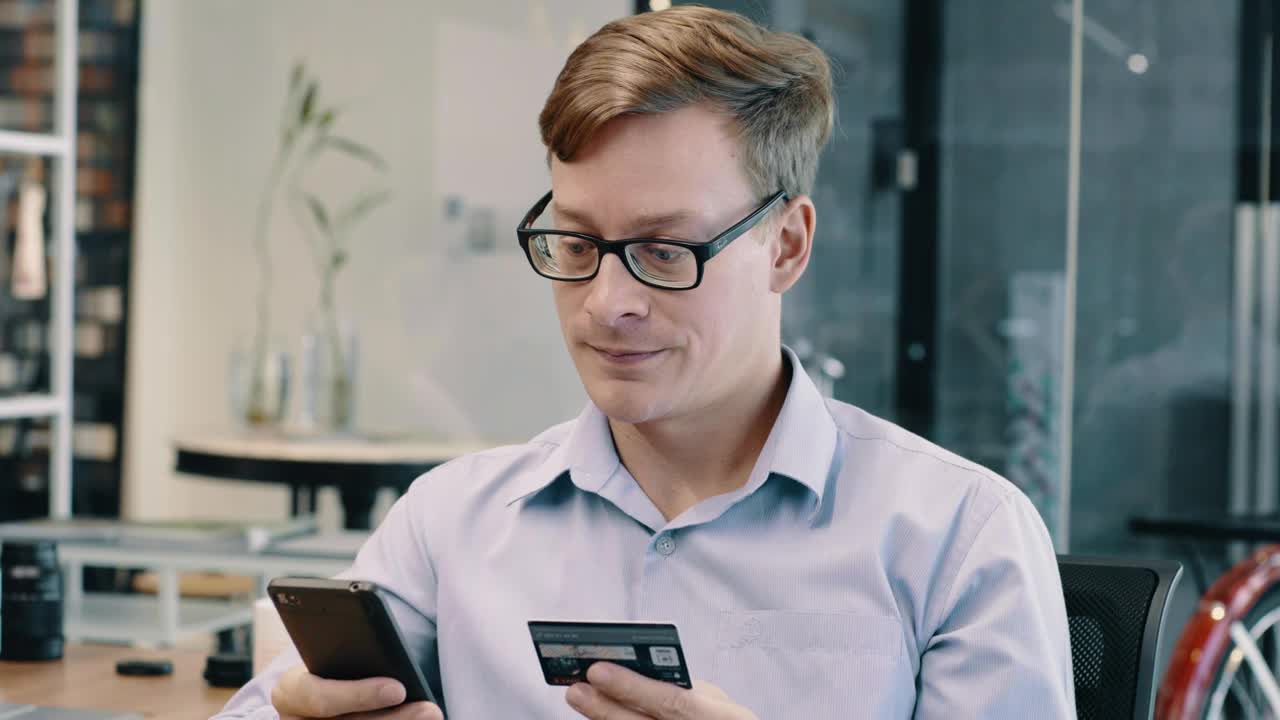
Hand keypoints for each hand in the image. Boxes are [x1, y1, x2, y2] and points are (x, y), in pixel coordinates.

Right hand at [272, 665, 442, 718]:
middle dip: (394, 719)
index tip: (398, 688)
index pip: (319, 698)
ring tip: (431, 715)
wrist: (321, 686)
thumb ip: (352, 656)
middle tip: (429, 708)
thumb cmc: (330, 666)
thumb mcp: (330, 657)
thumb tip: (393, 670)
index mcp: (290, 693)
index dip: (359, 695)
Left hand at [565, 662, 756, 719]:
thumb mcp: (716, 700)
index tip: (598, 669)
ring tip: (581, 697)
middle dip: (605, 706)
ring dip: (603, 718)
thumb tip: (637, 672)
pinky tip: (599, 714)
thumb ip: (683, 688)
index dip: (632, 686)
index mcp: (718, 716)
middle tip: (577, 688)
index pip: (671, 701)